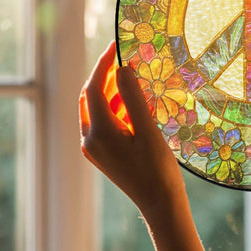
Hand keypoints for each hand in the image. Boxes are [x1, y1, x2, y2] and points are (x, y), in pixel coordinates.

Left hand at [80, 42, 185, 218]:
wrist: (160, 205)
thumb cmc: (158, 170)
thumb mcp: (148, 130)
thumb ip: (133, 98)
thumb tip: (122, 69)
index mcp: (98, 132)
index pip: (94, 88)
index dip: (104, 64)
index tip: (117, 45)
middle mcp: (90, 139)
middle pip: (91, 97)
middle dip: (106, 76)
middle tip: (126, 59)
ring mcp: (94, 148)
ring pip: (97, 110)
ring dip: (112, 92)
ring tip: (135, 79)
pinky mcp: (103, 154)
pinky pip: (104, 123)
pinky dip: (116, 109)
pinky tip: (135, 104)